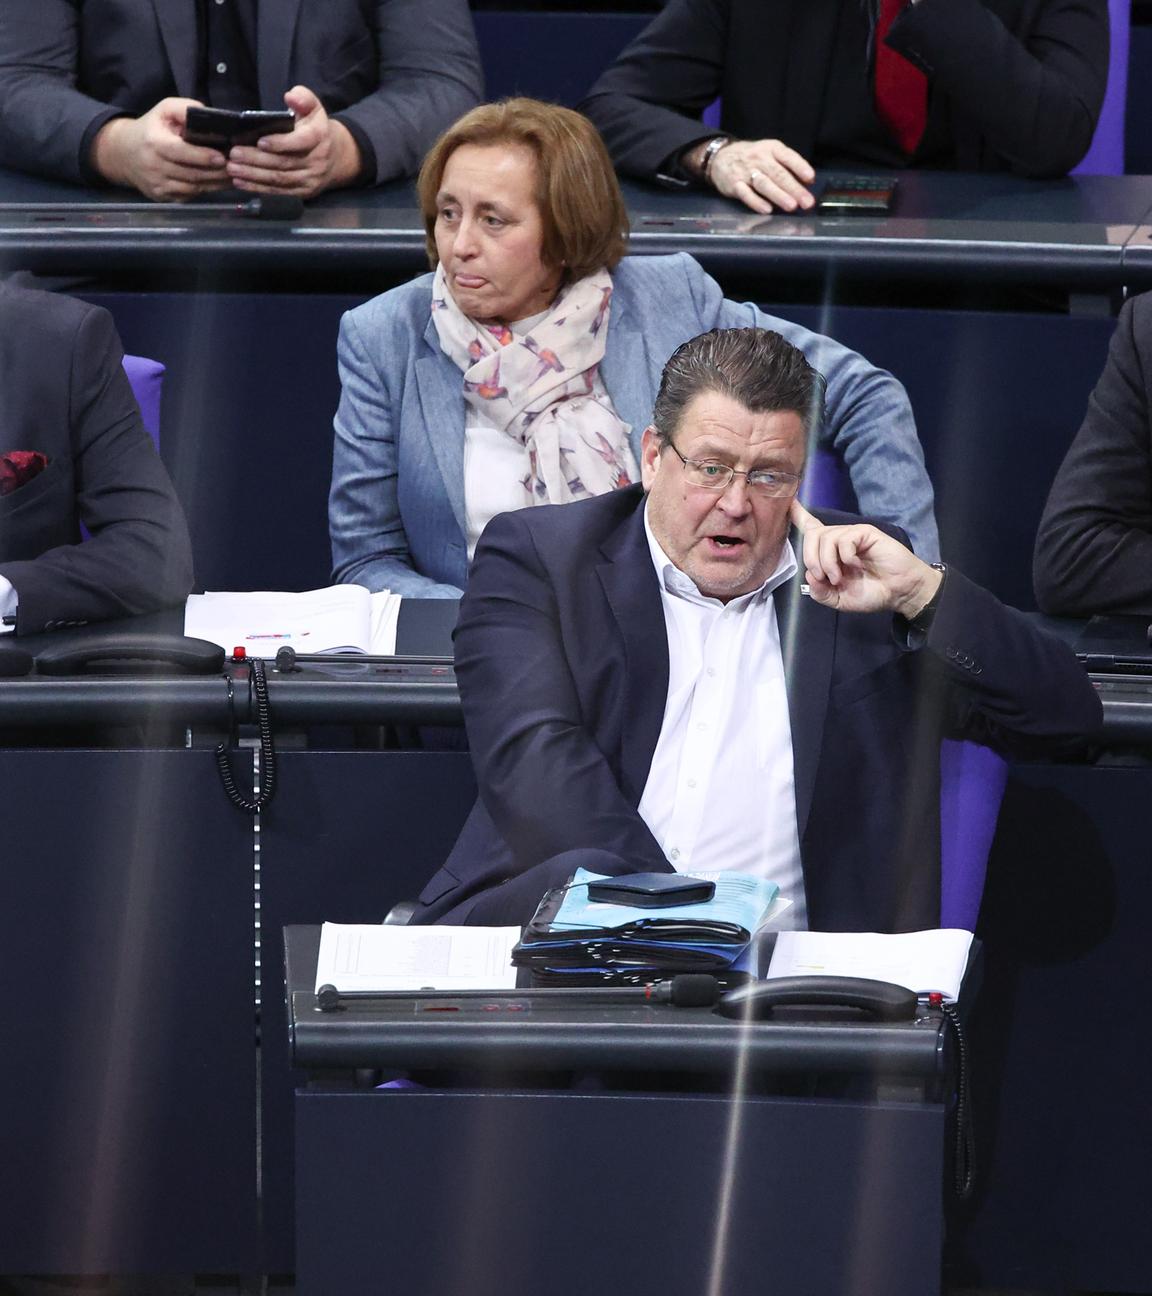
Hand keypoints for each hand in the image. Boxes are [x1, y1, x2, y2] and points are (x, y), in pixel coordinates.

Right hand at [90, 99, 228, 200]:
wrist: (123, 153)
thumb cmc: (151, 128)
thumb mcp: (163, 110)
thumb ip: (184, 109)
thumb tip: (209, 114)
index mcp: (154, 143)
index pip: (181, 152)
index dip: (202, 157)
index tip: (223, 157)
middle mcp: (154, 166)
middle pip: (192, 174)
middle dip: (217, 172)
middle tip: (237, 167)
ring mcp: (158, 185)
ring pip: (193, 188)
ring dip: (216, 184)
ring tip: (234, 176)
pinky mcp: (163, 197)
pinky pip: (189, 196)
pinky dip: (206, 190)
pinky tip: (219, 183)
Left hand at [226, 85, 362, 197]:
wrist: (336, 158)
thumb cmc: (316, 128)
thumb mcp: (314, 108)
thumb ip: (303, 98)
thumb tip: (290, 96)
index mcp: (318, 137)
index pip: (301, 142)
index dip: (281, 143)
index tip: (260, 141)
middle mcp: (316, 161)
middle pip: (284, 162)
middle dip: (257, 159)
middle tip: (234, 154)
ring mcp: (310, 179)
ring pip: (279, 179)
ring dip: (253, 175)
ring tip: (232, 168)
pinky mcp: (303, 192)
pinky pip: (279, 191)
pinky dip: (258, 188)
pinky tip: (241, 182)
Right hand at [708, 139, 815, 213]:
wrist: (721, 157)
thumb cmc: (752, 158)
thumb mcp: (770, 153)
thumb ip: (788, 166)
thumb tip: (808, 182)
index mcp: (771, 149)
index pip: (788, 156)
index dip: (800, 167)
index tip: (811, 178)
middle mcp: (759, 159)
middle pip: (778, 174)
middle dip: (794, 188)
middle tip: (806, 202)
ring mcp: (746, 172)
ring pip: (764, 184)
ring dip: (779, 196)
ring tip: (792, 206)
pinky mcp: (735, 185)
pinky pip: (746, 195)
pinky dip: (757, 203)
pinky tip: (767, 210)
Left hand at [790, 500, 941, 617]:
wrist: (899, 593)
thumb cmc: (872, 593)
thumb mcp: (839, 600)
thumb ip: (820, 592)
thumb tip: (809, 576)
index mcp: (830, 552)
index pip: (810, 528)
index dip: (798, 515)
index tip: (788, 502)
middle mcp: (839, 539)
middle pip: (812, 535)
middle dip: (810, 558)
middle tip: (823, 578)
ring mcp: (852, 534)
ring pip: (825, 538)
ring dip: (827, 562)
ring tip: (839, 578)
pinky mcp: (866, 533)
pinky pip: (844, 539)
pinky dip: (845, 556)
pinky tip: (855, 565)